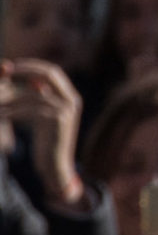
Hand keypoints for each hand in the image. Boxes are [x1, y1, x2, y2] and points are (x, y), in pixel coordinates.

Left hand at [0, 60, 82, 207]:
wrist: (55, 168)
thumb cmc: (45, 144)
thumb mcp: (42, 118)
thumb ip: (38, 100)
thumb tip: (20, 83)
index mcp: (70, 97)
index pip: (52, 71)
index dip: (31, 66)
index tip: (11, 67)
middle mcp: (72, 100)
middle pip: (49, 73)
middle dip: (25, 70)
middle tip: (5, 71)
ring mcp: (66, 110)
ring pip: (34, 93)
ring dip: (12, 94)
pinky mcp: (57, 121)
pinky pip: (29, 109)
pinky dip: (12, 110)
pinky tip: (0, 114)